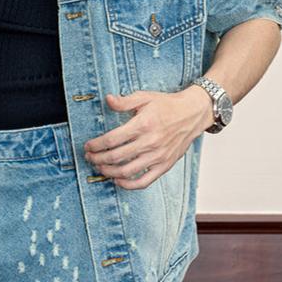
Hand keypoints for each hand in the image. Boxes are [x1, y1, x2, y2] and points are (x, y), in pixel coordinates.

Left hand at [83, 87, 212, 190]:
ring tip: (100, 167)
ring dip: (109, 172)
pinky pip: (144, 181)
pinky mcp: (164, 165)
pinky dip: (128, 185)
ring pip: (127, 171)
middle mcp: (150, 142)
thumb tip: (108, 100)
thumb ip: (125, 101)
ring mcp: (157, 156)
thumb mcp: (145, 97)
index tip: (88, 146)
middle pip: (116, 157)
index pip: (112, 139)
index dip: (96, 145)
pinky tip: (118, 180)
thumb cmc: (168, 105)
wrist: (192, 114)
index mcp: (143, 124)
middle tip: (89, 157)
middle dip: (98, 159)